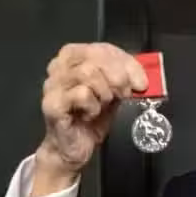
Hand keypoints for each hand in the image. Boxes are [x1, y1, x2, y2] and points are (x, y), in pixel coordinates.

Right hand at [31, 43, 147, 196]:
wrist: (75, 148)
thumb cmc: (93, 118)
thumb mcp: (115, 93)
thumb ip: (125, 79)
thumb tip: (142, 77)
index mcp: (74, 57)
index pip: (103, 48)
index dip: (126, 63)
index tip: (140, 82)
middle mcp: (59, 67)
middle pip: (95, 56)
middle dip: (118, 77)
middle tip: (125, 94)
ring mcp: (53, 85)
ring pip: (87, 73)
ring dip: (105, 91)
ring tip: (104, 104)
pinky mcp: (52, 104)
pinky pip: (81, 94)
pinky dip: (94, 106)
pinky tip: (91, 114)